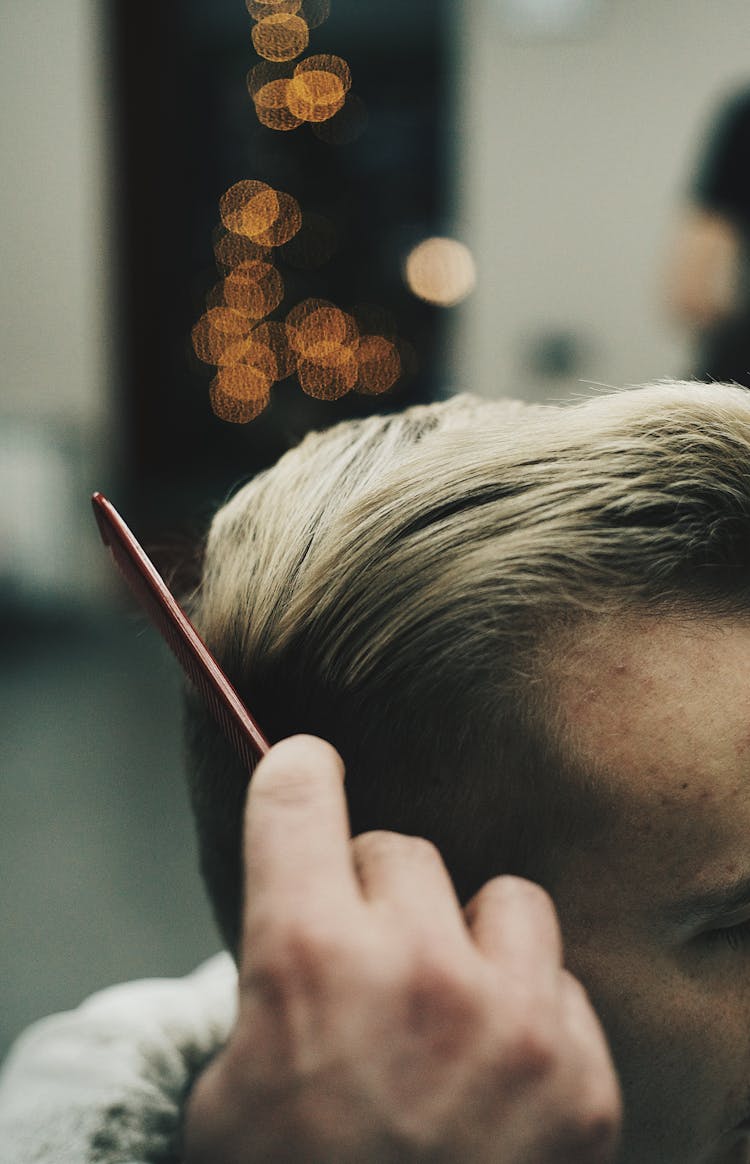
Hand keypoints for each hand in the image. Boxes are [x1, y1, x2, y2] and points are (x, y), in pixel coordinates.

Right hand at [184, 735, 620, 1163]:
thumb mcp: (231, 1089)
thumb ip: (274, 972)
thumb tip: (312, 889)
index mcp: (307, 960)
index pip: (298, 793)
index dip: (294, 776)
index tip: (302, 772)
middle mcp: (417, 970)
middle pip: (401, 850)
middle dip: (375, 899)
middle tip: (365, 969)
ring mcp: (513, 1022)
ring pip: (503, 899)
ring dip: (470, 941)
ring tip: (448, 1015)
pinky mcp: (582, 1078)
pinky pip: (562, 984)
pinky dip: (531, 1016)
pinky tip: (498, 1078)